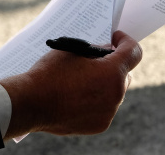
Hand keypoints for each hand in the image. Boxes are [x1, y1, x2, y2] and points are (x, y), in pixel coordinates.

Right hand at [0, 31, 142, 139]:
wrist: (31, 103)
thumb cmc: (49, 73)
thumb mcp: (70, 52)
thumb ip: (92, 51)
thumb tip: (104, 52)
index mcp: (111, 72)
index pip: (133, 52)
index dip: (126, 41)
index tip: (116, 38)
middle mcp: (116, 94)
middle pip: (124, 75)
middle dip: (112, 67)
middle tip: (93, 62)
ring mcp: (109, 112)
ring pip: (114, 94)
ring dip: (103, 86)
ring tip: (79, 82)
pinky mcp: (100, 125)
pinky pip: (104, 109)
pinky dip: (95, 102)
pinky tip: (75, 98)